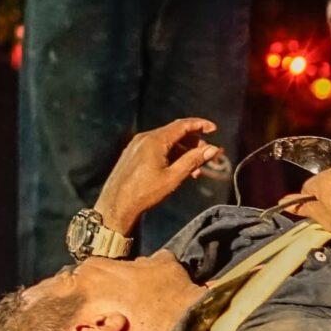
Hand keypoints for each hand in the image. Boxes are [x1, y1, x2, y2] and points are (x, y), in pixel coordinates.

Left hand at [97, 118, 225, 231]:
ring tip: (194, 169)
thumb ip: (194, 160)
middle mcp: (144, 138)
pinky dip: (170, 154)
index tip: (214, 129)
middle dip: (193, 142)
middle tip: (206, 156)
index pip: (182, 125)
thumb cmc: (144, 192)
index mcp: (155, 140)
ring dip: (182, 151)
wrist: (115, 205)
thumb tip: (213, 149)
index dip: (200, 125)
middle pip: (175, 132)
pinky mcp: (132, 153)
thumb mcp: (173, 177)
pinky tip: (177, 169)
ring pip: (166, 141)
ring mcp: (136, 145)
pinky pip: (155, 147)